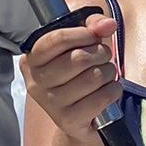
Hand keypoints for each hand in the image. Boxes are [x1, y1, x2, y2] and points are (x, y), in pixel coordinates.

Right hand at [19, 13, 121, 143]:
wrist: (81, 117)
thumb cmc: (79, 73)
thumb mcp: (82, 42)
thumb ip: (92, 25)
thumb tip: (107, 25)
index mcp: (32, 60)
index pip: (56, 39)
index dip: (83, 34)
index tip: (93, 36)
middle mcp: (36, 82)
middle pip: (78, 59)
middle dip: (101, 53)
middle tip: (103, 56)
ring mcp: (51, 104)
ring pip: (93, 77)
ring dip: (108, 72)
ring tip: (105, 74)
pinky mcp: (69, 120)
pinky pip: (101, 98)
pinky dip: (113, 90)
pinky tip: (108, 90)